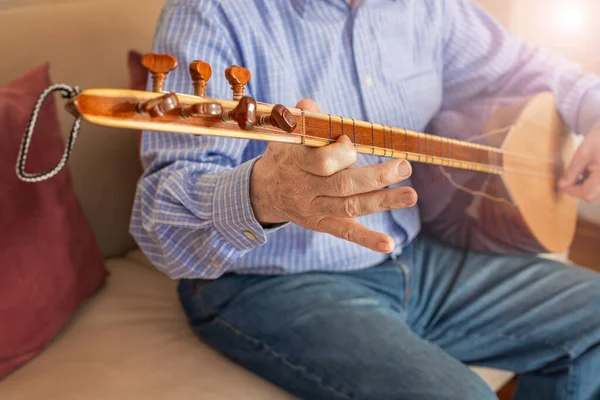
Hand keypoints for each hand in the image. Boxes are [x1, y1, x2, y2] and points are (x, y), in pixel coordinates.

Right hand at [250, 99, 416, 252]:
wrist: (264, 191)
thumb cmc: (284, 156)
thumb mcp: (286, 135)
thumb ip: (302, 119)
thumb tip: (311, 106)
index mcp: (297, 163)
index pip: (323, 162)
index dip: (343, 153)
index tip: (351, 142)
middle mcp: (307, 189)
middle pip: (344, 185)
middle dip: (376, 177)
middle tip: (404, 167)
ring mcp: (315, 210)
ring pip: (351, 207)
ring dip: (383, 202)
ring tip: (410, 195)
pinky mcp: (323, 224)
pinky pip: (346, 233)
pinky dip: (367, 240)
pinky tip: (388, 245)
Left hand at [560, 126, 599, 203]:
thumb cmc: (599, 140)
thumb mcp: (582, 154)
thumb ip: (572, 172)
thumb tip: (562, 185)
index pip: (586, 194)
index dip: (571, 191)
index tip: (562, 183)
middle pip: (591, 197)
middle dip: (577, 190)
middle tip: (570, 179)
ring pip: (595, 195)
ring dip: (584, 188)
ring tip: (582, 172)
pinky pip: (599, 189)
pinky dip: (591, 184)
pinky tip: (588, 172)